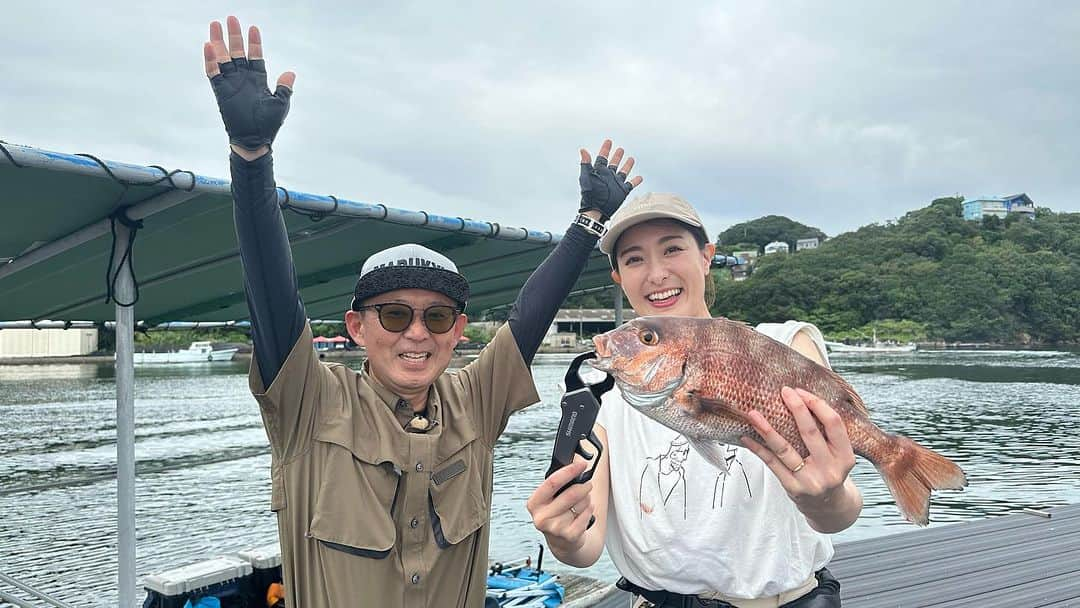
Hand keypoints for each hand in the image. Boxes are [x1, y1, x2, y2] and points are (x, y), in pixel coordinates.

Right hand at [204, 16, 295, 151]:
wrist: (254, 141)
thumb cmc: (268, 124)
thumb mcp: (280, 103)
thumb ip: (284, 87)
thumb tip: (290, 73)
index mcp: (258, 79)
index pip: (255, 55)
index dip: (254, 42)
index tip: (253, 28)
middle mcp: (243, 78)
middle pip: (236, 52)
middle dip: (234, 36)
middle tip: (231, 19)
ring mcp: (231, 83)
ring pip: (223, 58)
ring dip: (219, 42)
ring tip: (215, 25)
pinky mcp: (220, 91)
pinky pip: (213, 73)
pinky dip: (211, 60)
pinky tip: (209, 46)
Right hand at [526, 460, 595, 551]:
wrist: (561, 542)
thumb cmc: (556, 514)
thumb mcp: (550, 498)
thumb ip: (558, 483)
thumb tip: (575, 462)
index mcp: (534, 503)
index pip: (552, 482)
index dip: (569, 471)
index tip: (582, 464)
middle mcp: (541, 517)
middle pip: (571, 493)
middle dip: (584, 486)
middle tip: (587, 484)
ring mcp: (555, 528)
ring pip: (581, 503)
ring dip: (587, 499)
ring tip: (582, 502)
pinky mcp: (569, 536)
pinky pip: (587, 514)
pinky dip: (589, 510)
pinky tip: (584, 512)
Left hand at [579, 139, 642, 220]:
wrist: (596, 209)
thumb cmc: (589, 193)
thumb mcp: (586, 176)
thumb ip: (585, 163)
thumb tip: (583, 150)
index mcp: (599, 171)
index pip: (602, 157)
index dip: (605, 149)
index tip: (608, 141)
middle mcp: (608, 176)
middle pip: (614, 163)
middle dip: (617, 156)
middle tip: (620, 149)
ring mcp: (616, 183)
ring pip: (623, 172)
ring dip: (627, 165)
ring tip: (631, 158)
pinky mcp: (622, 191)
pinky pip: (631, 184)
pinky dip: (636, 181)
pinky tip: (640, 177)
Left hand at [741, 387, 856, 509]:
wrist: (829, 508)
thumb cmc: (829, 471)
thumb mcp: (838, 455)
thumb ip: (827, 433)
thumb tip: (801, 397)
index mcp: (845, 457)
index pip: (834, 424)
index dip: (817, 404)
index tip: (801, 391)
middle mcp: (830, 469)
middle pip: (810, 433)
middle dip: (796, 408)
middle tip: (783, 391)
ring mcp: (810, 481)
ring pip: (785, 449)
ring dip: (767, 429)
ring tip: (752, 413)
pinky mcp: (792, 488)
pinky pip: (772, 463)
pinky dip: (758, 449)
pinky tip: (746, 436)